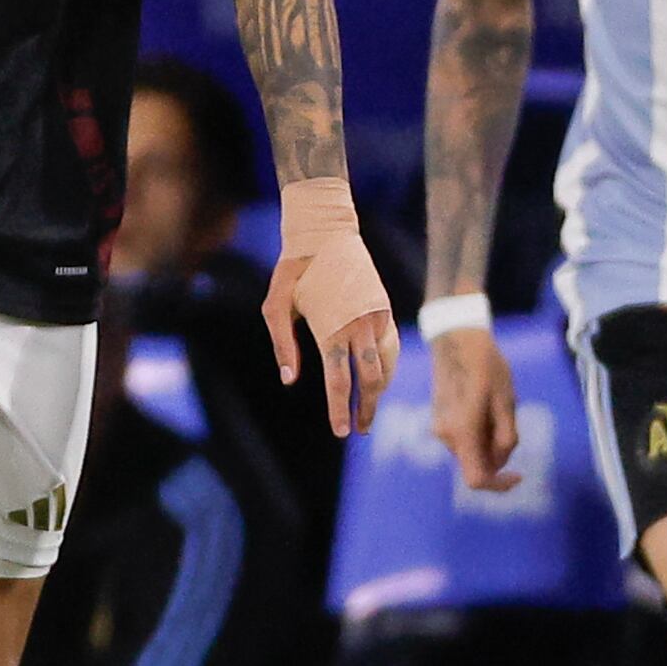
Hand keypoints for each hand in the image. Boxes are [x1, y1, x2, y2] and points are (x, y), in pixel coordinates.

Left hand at [263, 177, 399, 436]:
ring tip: (369, 411)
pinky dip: (389, 368)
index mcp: (331, 329)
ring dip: (379, 392)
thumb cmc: (292, 271)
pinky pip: (391, 346)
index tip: (342, 431)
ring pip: (386, 365)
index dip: (340, 408)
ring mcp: (376, 317)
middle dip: (365, 408)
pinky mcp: (384, 308)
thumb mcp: (275, 306)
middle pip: (369, 379)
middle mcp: (359, 326)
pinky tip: (381, 381)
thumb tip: (290, 380)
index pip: (338, 380)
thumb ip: (283, 344)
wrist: (325, 234)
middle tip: (357, 430)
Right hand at [428, 322, 521, 492]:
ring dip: (489, 441)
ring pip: (470, 452)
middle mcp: (446, 436)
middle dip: (498, 455)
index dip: (499, 485)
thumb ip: (506, 436)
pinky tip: (485, 406)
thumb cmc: (486, 366)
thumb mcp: (507, 402)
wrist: (455, 340)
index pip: (476, 479)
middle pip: (476, 465)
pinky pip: (463, 440)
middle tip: (510, 421)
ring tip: (497, 407)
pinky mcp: (439, 420)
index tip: (519, 474)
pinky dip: (479, 434)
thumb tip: (502, 463)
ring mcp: (439, 429)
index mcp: (463, 432)